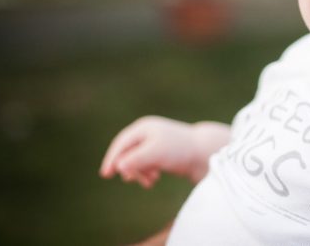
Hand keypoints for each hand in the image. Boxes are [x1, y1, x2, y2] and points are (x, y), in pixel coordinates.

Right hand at [99, 115, 229, 186]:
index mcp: (144, 128)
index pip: (121, 144)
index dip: (112, 159)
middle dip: (129, 168)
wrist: (204, 152)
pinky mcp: (161, 152)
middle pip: (127, 153)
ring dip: (139, 173)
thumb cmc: (180, 150)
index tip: (106, 175)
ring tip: (150, 182)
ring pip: (136, 161)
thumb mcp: (155, 153)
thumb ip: (136, 159)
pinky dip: (146, 173)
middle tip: (133, 181)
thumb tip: (118, 166)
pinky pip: (146, 164)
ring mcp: (154, 142)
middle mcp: (147, 133)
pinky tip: (153, 180)